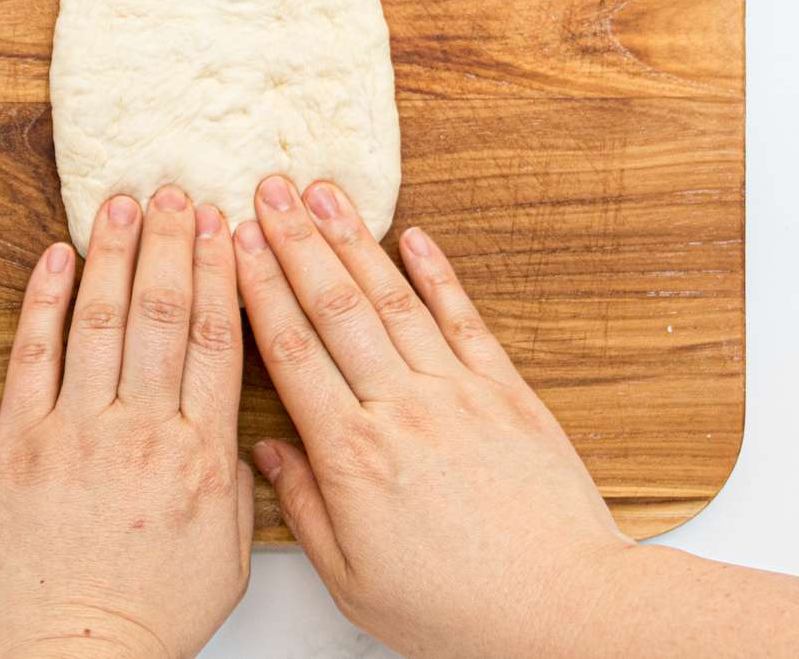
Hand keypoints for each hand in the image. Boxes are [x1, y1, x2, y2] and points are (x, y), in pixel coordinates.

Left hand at [0, 187, 252, 657]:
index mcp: (201, 458)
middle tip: (179, 193)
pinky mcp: (16, 443)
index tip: (226, 230)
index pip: (216, 341)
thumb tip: (236, 428)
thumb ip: (237, 484)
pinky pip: (33, 355)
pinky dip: (45, 301)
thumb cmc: (148, 619)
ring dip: (116, 255)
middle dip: (174, 246)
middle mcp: (142, 432)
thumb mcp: (228, 560)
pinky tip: (58, 257)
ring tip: (125, 204)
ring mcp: (75, 433)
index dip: (222, 276)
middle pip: (165, 315)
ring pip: (103, 322)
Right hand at [236, 176, 632, 658]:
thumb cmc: (458, 607)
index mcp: (351, 455)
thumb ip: (304, 508)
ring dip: (353, 241)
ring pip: (392, 300)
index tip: (237, 241)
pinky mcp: (506, 390)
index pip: (291, 350)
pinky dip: (437, 273)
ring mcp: (456, 391)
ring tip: (324, 193)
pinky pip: (464, 318)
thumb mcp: (354, 581)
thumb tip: (267, 451)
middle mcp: (399, 408)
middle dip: (295, 241)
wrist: (562, 609)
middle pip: (333, 307)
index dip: (259, 287)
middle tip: (269, 189)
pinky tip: (413, 236)